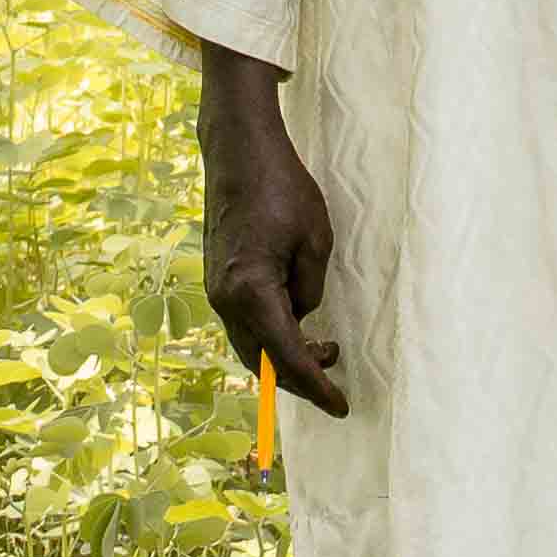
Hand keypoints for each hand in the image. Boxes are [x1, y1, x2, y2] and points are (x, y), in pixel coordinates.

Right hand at [194, 43, 348, 418]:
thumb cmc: (282, 188)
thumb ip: (310, 289)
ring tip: (324, 348)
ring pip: (250, 342)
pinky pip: (244, 321)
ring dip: (283, 354)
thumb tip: (303, 316)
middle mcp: (225, 298)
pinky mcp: (217, 276)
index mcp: (251, 291)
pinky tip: (297, 323)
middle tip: (334, 376)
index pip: (286, 357)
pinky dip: (270, 333)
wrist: (238, 151)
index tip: (340, 405)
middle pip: (261, 359)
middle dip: (297, 377)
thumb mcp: (315, 240)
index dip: (315, 386)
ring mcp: (216, 288)